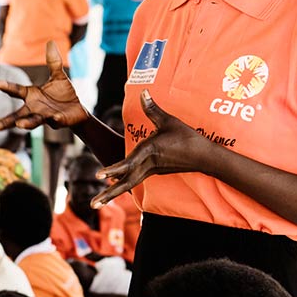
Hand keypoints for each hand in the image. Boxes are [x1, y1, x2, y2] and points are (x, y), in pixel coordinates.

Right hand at [0, 42, 89, 133]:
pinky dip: (55, 120)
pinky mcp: (58, 122)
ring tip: (19, 124)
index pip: (16, 90)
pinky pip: (56, 121)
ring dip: (27, 123)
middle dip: (3, 123)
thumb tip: (50, 41)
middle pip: (16, 116)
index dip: (7, 86)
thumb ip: (53, 62)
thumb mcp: (58, 76)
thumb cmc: (64, 94)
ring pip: (33, 121)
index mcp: (31, 96)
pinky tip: (55, 119)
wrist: (77, 110)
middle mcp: (34, 109)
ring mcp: (45, 117)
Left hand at [92, 92, 212, 206]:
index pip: (129, 163)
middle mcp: (148, 164)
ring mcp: (152, 171)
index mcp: (150, 152)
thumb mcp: (169, 121)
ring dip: (112, 193)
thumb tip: (143, 92)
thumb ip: (152, 108)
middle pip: (125, 182)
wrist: (204, 157)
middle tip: (91, 204)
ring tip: (95, 203)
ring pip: (129, 184)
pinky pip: (135, 180)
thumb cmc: (187, 137)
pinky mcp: (154, 172)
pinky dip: (123, 186)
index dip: (113, 169)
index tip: (99, 176)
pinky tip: (113, 189)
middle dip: (108, 194)